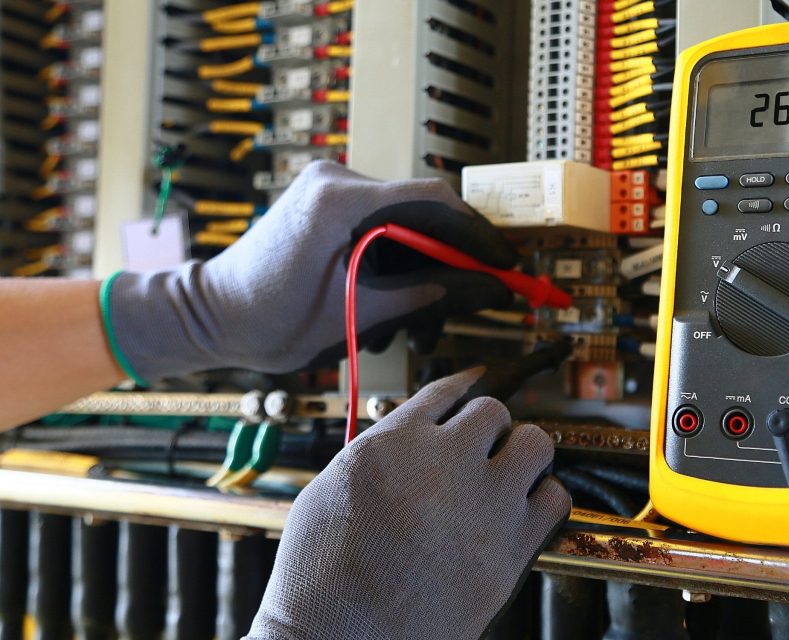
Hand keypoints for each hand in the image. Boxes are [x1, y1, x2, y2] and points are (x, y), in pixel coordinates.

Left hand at [101, 161, 518, 382]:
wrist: (209, 317)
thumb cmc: (268, 321)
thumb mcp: (357, 314)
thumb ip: (426, 294)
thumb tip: (488, 287)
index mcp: (338, 200)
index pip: (433, 200)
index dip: (478, 235)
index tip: (507, 267)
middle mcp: (336, 181)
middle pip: (423, 214)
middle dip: (449, 266)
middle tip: (464, 308)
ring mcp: (330, 190)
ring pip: (406, 227)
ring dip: (421, 277)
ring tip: (415, 329)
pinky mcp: (328, 207)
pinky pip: (382, 232)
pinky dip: (396, 269)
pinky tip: (389, 311)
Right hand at [245, 369, 570, 639]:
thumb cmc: (321, 579)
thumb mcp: (330, 491)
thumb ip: (378, 454)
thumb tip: (409, 438)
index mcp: (393, 445)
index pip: (445, 392)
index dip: (463, 388)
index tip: (474, 385)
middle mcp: (444, 463)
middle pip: (494, 410)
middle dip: (489, 428)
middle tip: (481, 451)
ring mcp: (484, 503)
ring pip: (536, 443)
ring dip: (523, 454)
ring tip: (508, 476)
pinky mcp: (512, 548)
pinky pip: (556, 498)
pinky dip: (544, 499)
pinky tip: (524, 510)